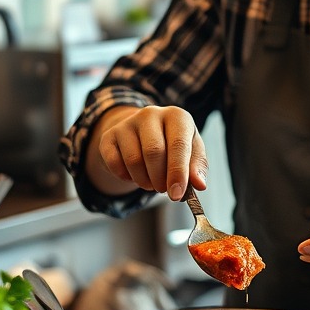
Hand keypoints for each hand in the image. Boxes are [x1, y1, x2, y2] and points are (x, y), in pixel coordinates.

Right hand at [87, 104, 207, 199]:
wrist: (142, 133)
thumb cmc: (172, 144)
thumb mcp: (191, 151)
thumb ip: (197, 167)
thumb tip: (199, 185)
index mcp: (176, 116)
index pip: (178, 145)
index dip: (177, 172)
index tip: (177, 195)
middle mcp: (151, 114)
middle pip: (153, 152)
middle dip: (160, 179)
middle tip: (164, 190)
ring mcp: (128, 123)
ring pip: (133, 160)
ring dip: (144, 181)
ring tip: (152, 183)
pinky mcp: (109, 136)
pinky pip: (115, 163)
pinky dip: (126, 178)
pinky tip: (135, 175)